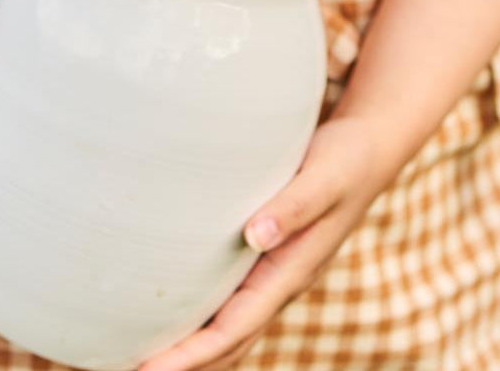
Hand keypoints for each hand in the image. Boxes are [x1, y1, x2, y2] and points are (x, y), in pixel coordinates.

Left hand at [139, 115, 399, 370]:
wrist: (368, 150)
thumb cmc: (344, 161)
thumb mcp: (323, 179)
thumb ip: (293, 207)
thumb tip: (255, 235)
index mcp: (291, 272)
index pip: (234, 329)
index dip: (193, 355)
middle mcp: (280, 281)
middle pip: (228, 343)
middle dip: (185, 364)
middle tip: (131, 369)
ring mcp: (274, 273)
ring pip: (229, 327)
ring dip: (192, 349)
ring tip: (144, 356)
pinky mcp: (267, 256)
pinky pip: (231, 301)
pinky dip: (203, 319)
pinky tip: (177, 313)